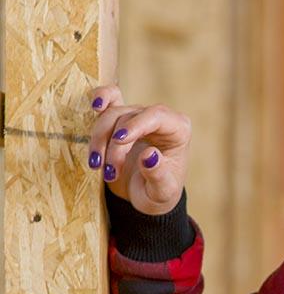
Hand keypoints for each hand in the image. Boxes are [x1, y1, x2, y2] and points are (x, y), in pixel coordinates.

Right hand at [87, 85, 190, 214]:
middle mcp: (160, 118)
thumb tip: (149, 155)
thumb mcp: (162, 192)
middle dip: (114, 146)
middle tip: (110, 173)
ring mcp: (139, 116)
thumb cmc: (159, 193)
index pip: (157, 116)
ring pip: (112, 114)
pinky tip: (95, 106)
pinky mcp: (121, 118)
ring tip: (97, 167)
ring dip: (99, 140)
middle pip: (129, 118)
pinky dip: (100, 98)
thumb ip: (157, 175)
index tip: (119, 141)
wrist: (147, 196)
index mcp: (178, 130)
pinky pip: (111, 98)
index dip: (136, 125)